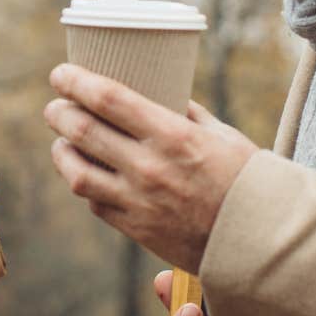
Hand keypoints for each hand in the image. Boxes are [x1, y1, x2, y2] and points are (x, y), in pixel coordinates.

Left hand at [43, 63, 258, 270]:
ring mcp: (139, 202)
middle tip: (55, 105)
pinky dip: (85, 185)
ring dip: (62, 152)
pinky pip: (95, 203)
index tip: (61, 73)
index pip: (108, 100)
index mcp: (173, 136)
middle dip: (59, 113)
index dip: (76, 82)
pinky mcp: (137, 229)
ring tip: (62, 141)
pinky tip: (87, 174)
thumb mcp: (223, 136)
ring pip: (77, 173)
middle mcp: (149, 167)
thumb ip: (187, 114)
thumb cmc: (248, 182)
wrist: (261, 242)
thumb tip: (162, 96)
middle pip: (82, 132)